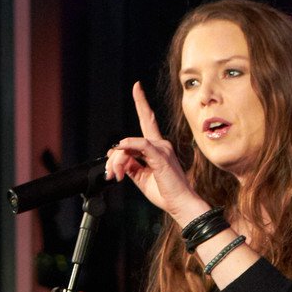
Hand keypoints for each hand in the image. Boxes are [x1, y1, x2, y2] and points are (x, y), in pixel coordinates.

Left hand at [105, 82, 210, 223]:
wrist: (180, 204)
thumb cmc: (165, 193)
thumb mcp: (141, 177)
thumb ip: (130, 165)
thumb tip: (117, 157)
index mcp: (157, 148)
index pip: (148, 120)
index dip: (142, 103)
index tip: (137, 87)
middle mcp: (160, 144)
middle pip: (128, 142)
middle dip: (115, 158)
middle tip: (111, 175)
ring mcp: (161, 148)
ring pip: (129, 146)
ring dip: (117, 162)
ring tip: (117, 177)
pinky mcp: (160, 155)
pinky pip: (140, 145)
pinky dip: (128, 146)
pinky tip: (121, 151)